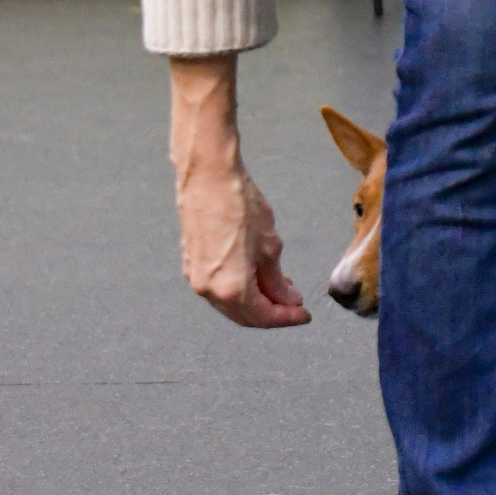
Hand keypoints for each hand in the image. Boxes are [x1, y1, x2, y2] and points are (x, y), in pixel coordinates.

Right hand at [168, 56, 308, 328]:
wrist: (208, 176)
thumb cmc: (240, 204)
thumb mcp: (270, 245)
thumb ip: (278, 279)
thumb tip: (288, 299)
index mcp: (231, 287)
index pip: (264, 317)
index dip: (287, 318)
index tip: (305, 314)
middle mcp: (208, 289)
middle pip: (245, 315)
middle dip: (272, 313)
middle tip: (295, 303)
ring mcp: (195, 277)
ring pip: (230, 304)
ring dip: (256, 301)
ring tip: (282, 287)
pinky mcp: (191, 263)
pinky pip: (218, 288)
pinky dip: (240, 289)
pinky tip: (258, 276)